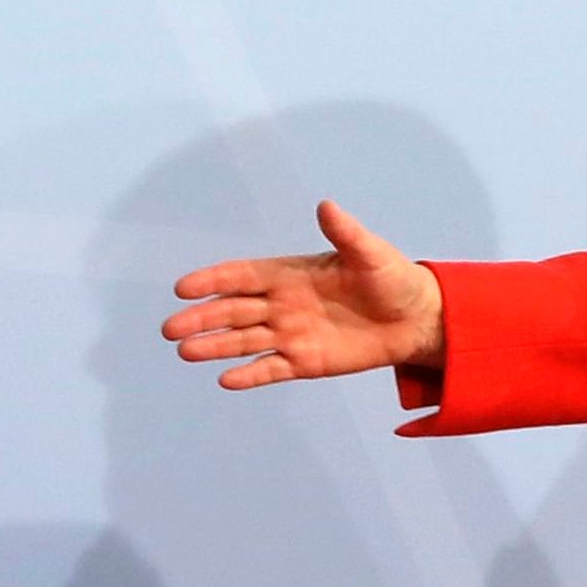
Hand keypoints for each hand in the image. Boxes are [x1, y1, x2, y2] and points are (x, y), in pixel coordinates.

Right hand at [161, 200, 443, 389]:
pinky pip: (271, 368)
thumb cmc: (393, 279)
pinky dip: (250, 375)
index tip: (183, 288)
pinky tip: (226, 380)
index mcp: (289, 274)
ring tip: (185, 352)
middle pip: (232, 311)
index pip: (241, 276)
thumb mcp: (371, 253)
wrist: (416, 319)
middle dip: (201, 318)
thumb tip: (326, 206)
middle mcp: (281, 304)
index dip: (212, 280)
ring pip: (243, 341)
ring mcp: (290, 334)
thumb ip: (346, 233)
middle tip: (170, 328)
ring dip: (214, 346)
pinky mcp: (304, 361)